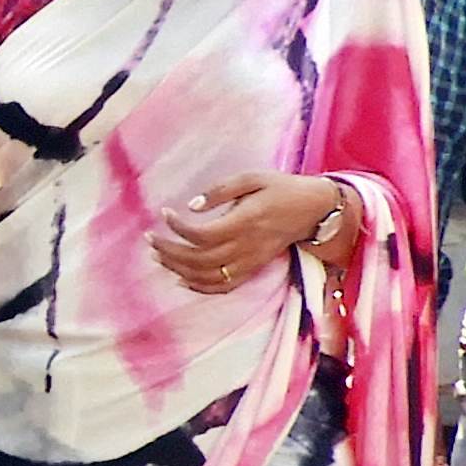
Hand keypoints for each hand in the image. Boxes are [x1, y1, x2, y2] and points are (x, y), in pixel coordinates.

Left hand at [148, 170, 339, 294]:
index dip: (178, 228)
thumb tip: (191, 206)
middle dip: (170, 251)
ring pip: (208, 276)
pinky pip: (225, 286)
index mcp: (246, 221)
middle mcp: (247, 246)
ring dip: (179, 270)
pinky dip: (200, 287)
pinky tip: (181, 279)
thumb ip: (221, 190)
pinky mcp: (254, 268)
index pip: (203, 235)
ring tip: (159, 255)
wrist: (314, 208)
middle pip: (200, 260)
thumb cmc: (282, 188)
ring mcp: (251, 261)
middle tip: (150, 239)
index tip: (165, 213)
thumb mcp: (253, 178)